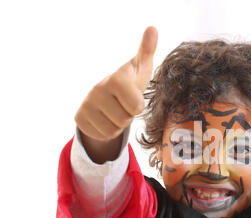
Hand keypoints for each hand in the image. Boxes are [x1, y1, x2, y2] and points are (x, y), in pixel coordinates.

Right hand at [75, 26, 157, 140]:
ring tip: (115, 110)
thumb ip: (147, 51)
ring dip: (118, 124)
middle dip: (128, 115)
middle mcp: (97, 90)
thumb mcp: (141, 68)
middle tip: (123, 104)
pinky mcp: (79, 118)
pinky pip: (102, 135)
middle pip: (124, 120)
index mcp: (115, 79)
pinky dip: (107, 131)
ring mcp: (86, 104)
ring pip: (113, 130)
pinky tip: (106, 118)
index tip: (134, 97)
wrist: (107, 95)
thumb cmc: (130, 82)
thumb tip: (153, 29)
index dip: (138, 106)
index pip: (136, 107)